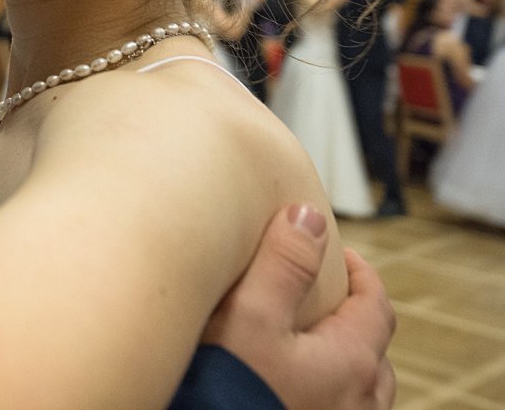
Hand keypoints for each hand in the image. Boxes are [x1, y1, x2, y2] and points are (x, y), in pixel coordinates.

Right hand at [202, 204, 394, 408]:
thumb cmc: (231, 388)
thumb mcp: (250, 316)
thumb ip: (282, 264)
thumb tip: (309, 216)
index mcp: (352, 361)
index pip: (376, 304)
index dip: (360, 271)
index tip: (334, 249)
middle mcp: (360, 399)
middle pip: (373, 347)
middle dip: (350, 314)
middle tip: (316, 293)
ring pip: (359, 386)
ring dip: (340, 357)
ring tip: (303, 342)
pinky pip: (337, 408)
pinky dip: (325, 388)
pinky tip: (290, 385)